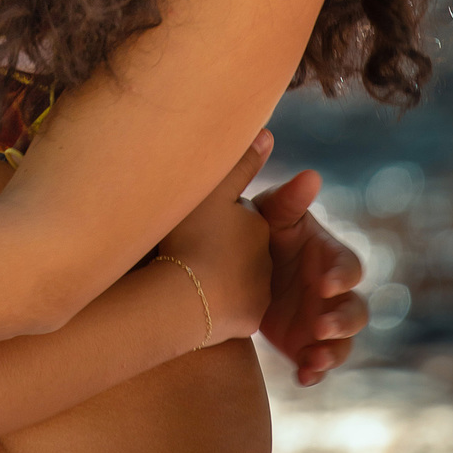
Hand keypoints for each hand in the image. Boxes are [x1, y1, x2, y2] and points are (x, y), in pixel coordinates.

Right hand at [159, 130, 272, 345]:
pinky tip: (191, 298)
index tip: (195, 223)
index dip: (216, 219)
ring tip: (186, 276)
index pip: (240, 219)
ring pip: (235, 280)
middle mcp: (267, 259)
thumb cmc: (193, 238)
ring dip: (216, 278)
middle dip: (221, 250)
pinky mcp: (249, 320)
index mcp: (259, 226)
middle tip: (188, 249)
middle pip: (240, 250)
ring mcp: (259, 291)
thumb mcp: (213, 192)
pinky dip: (212, 302)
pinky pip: (229, 307)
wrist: (185, 297)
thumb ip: (240, 163)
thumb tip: (267, 133)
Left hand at [254, 169, 367, 385]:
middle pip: (357, 312)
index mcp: (329, 258)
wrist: (229, 265)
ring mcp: (321, 320)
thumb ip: (289, 199)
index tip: (324, 283)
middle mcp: (332, 293)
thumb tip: (311, 174)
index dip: (342, 276)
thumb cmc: (257, 229)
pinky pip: (319, 364)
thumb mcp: (269, 213)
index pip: (350, 268)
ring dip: (334, 351)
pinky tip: (303, 377)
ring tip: (315, 359)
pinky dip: (316, 372)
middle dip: (343, 321)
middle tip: (319, 325)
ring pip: (344, 343)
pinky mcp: (304, 344)